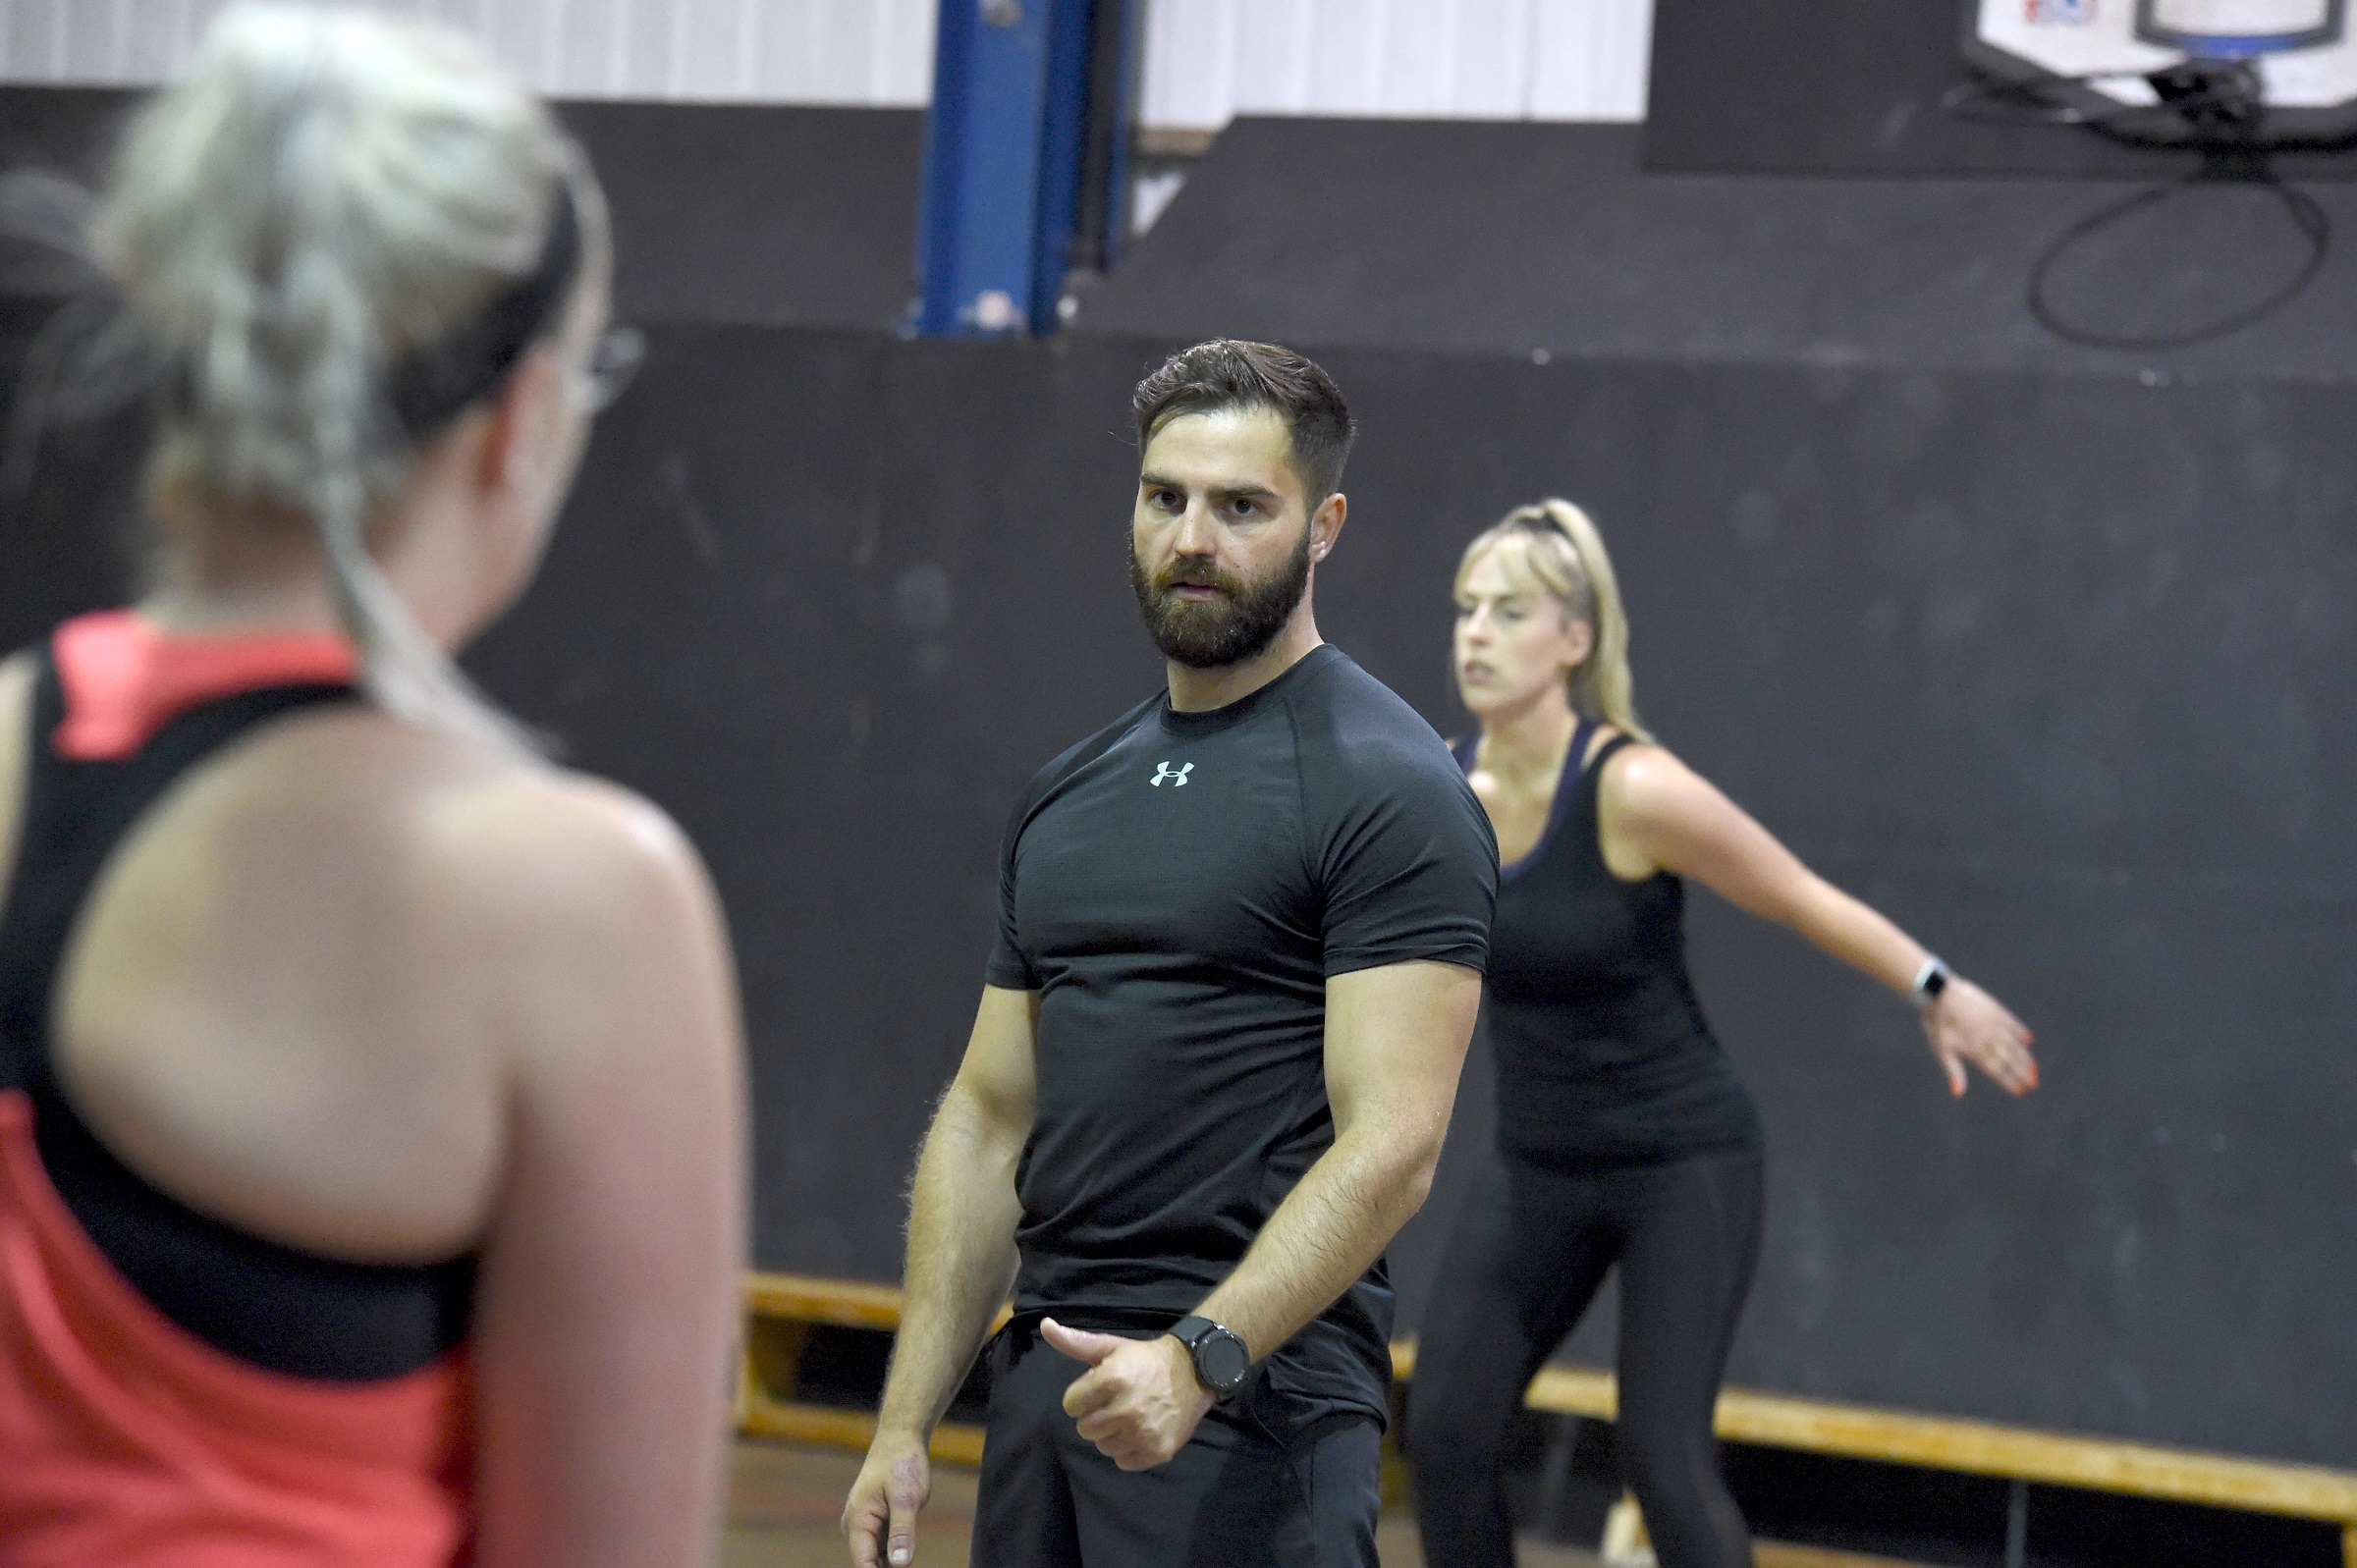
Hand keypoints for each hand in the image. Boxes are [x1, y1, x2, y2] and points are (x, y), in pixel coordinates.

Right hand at [842, 1427, 929, 1567]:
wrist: (901, 1438)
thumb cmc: (902, 1463)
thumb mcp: (907, 1498)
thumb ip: (903, 1531)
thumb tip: (901, 1564)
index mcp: (857, 1520)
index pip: (863, 1564)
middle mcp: (856, 1526)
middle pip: (869, 1563)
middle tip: (908, 1558)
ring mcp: (865, 1524)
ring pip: (877, 1556)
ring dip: (892, 1562)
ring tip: (908, 1552)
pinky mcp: (876, 1521)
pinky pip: (883, 1546)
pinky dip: (895, 1551)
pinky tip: (907, 1552)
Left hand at [1042, 1318, 1213, 1470]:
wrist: (1193, 1373)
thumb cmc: (1144, 1360)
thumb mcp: (1110, 1347)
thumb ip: (1075, 1342)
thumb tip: (1045, 1326)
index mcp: (1112, 1380)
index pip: (1070, 1405)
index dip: (1081, 1397)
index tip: (1098, 1390)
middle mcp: (1126, 1409)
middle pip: (1085, 1429)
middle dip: (1095, 1416)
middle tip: (1114, 1403)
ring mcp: (1143, 1433)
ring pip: (1103, 1447)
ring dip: (1111, 1434)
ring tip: (1128, 1417)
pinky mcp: (1157, 1451)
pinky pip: (1123, 1462)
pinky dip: (1128, 1450)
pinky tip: (1139, 1431)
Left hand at [1922, 976, 2037, 1097]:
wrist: (1939, 993)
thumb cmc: (1937, 1024)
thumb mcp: (1942, 1050)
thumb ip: (1954, 1071)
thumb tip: (1958, 1093)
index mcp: (1976, 1051)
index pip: (1997, 1071)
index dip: (2009, 1082)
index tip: (2021, 1091)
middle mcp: (1989, 1040)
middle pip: (2009, 1060)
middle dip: (2022, 1073)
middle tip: (2034, 1084)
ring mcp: (1995, 1024)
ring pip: (2014, 1045)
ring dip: (2025, 1058)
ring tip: (2035, 1069)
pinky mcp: (1996, 1010)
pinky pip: (2013, 1024)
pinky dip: (2021, 1032)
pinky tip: (2029, 1040)